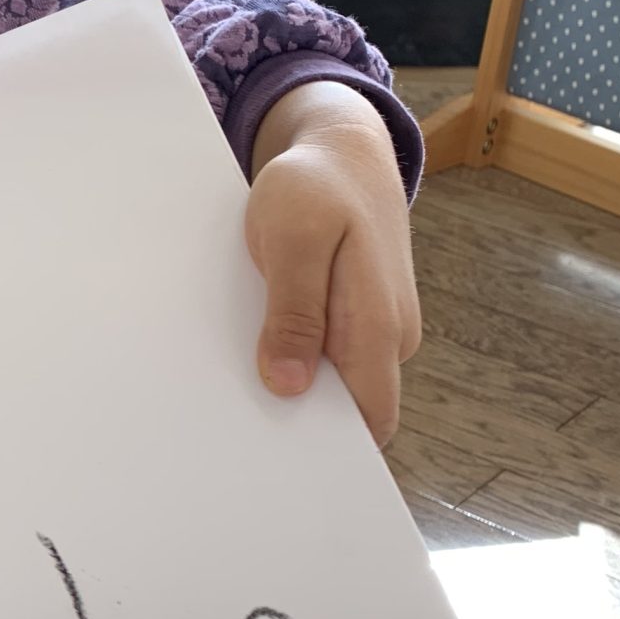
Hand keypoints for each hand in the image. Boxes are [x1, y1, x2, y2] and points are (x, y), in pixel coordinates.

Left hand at [245, 83, 419, 445]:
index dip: (331, 450)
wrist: (342, 149)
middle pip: (347, 410)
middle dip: (299, 424)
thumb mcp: (294, 240)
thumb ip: (295, 312)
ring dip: (291, 387)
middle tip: (235, 433)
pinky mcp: (355, 317)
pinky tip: (250, 354)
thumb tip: (292, 386)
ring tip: (232, 390)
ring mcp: (374, 328)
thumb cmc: (315, 188)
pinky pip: (323, 355)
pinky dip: (290, 358)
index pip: (370, 420)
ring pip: (332, 383)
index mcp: (377, 326)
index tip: (278, 469)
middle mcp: (386, 337)